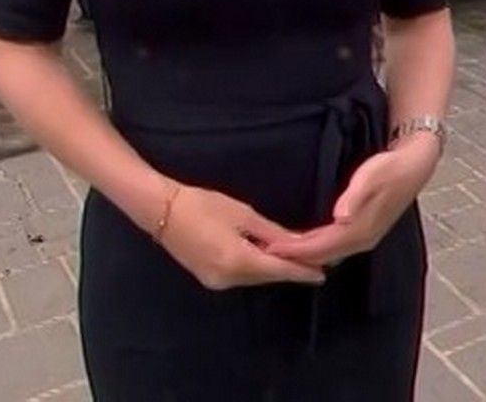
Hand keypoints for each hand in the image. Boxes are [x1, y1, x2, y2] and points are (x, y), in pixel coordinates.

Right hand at [153, 184, 327, 289]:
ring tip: (295, 260)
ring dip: (273, 269)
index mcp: (239, 261)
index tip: (324, 272)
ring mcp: (217, 282)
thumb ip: (273, 234)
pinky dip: (256, 268)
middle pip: (268, 276)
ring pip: (255, 278)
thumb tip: (300, 243)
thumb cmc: (203, 205)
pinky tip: (266, 259)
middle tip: (314, 262)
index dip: (302, 271)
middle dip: (290, 269)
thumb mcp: (244, 215)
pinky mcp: (209, 279)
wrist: (161, 211)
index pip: (279, 270)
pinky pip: (241, 276)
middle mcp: (229, 278)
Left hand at [265, 133, 440, 267]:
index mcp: (361, 230)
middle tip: (264, 252)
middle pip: (322, 255)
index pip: (322, 247)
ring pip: (328, 252)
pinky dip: (315, 246)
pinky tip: (301, 240)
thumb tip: (340, 218)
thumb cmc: (393, 166)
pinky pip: (334, 244)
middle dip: (294, 256)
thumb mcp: (373, 175)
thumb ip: (356, 196)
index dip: (295, 250)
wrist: (416, 163)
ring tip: (277, 248)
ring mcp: (364, 236)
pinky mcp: (363, 228)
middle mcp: (362, 239)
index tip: (271, 248)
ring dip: (303, 253)